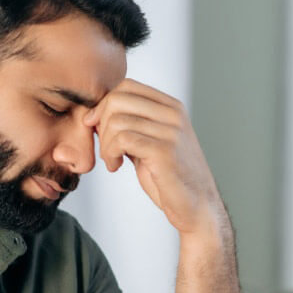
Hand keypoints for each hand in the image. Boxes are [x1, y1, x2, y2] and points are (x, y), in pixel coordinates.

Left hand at [84, 79, 223, 235]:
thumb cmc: (170, 177)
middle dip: (101, 123)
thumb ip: (131, 125)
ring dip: (105, 144)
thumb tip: (96, 113)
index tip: (96, 126)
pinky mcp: (165, 151)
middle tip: (105, 147)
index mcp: (171, 107)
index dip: (104, 104)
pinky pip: (122, 140)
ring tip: (112, 161)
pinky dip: (110, 154)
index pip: (127, 86)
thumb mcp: (150, 142)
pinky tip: (116, 166)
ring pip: (116, 121)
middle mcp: (173, 114)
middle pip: (118, 99)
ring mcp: (171, 131)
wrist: (196, 207)